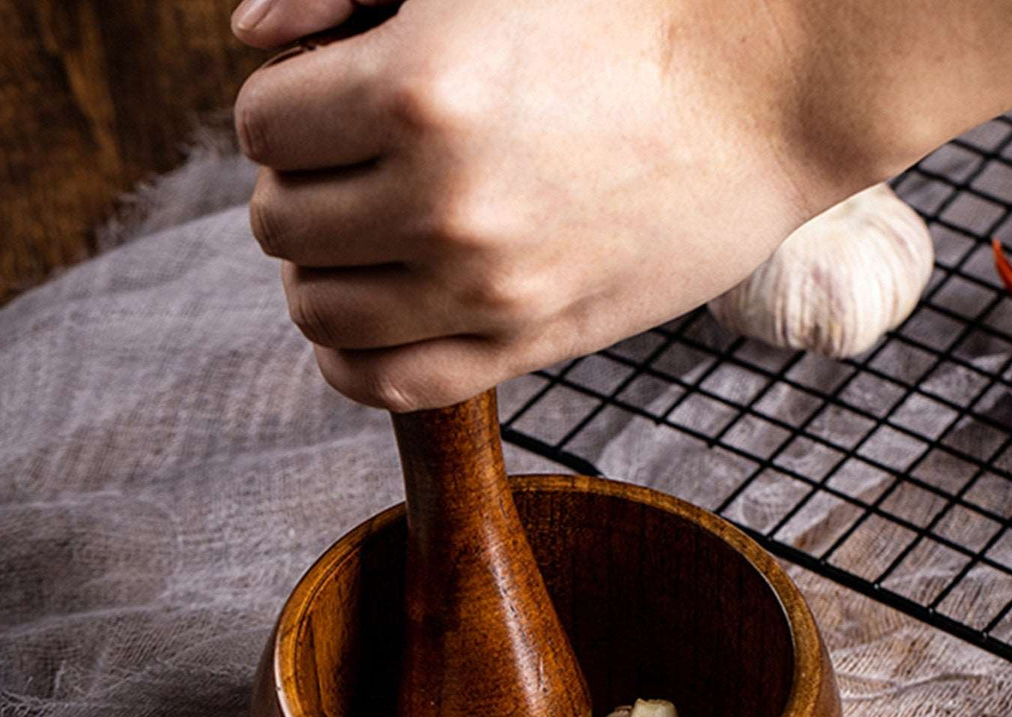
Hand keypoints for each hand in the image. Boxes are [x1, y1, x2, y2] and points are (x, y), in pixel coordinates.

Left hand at [233, 0, 866, 410]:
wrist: (763, 96)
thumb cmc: (632, 12)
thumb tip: (248, 35)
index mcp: (417, 89)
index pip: (261, 123)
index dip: (288, 103)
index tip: (335, 95)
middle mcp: (443, 201)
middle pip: (277, 220)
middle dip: (298, 184)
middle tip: (352, 163)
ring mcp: (486, 288)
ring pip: (317, 310)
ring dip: (321, 269)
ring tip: (367, 235)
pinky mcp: (527, 344)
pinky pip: (386, 385)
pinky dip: (350, 359)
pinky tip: (372, 319)